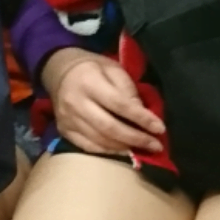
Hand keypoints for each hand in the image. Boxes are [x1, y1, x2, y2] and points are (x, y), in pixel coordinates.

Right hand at [42, 48, 164, 154]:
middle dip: (135, 139)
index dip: (141, 118)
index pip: (120, 104)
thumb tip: (144, 116)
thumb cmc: (93, 68)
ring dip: (124, 147)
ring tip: (143, 150)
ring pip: (99, 140)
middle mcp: (76, 102)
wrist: (59, 71)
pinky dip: (108, 152)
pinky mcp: (64, 130)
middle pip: (109, 127)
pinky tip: (123, 151)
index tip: (160, 128)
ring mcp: (68, 119)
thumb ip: (128, 90)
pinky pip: (88, 147)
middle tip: (155, 145)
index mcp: (90, 82)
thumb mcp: (114, 69)